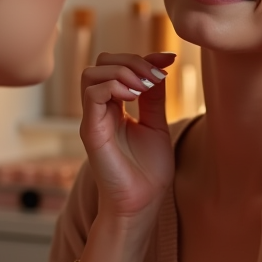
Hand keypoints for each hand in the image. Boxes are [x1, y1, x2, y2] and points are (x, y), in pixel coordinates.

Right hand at [79, 52, 177, 223]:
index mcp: (115, 107)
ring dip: (123, 72)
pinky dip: (114, 87)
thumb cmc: (148, 172)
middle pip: (102, 63)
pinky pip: (92, 94)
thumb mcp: (156, 125)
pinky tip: (135, 97)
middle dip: (132, 61)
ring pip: (92, 73)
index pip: (118, 66)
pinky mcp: (91, 131)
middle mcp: (100, 110)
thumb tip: (160, 66)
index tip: (170, 58)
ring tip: (145, 87)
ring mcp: (93, 119)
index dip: (144, 56)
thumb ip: (154, 97)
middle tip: (156, 77)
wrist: (141, 204)